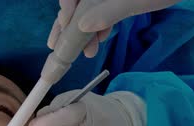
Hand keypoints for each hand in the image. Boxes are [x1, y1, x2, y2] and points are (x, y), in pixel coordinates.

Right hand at [48, 0, 180, 56]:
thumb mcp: (136, 0)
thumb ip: (108, 12)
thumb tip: (80, 27)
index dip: (64, 9)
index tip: (64, 28)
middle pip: (74, 3)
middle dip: (67, 25)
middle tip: (57, 47)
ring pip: (85, 9)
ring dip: (82, 30)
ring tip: (86, 52)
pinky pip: (99, 11)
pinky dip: (97, 26)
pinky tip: (99, 40)